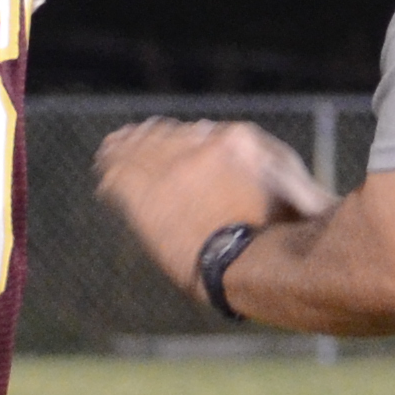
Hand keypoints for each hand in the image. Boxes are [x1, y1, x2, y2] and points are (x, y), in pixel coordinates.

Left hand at [92, 117, 331, 295]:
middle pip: (163, 137)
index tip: (164, 136)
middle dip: (146, 139)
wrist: (262, 263)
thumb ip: (259, 161)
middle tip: (125, 139)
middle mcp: (203, 146)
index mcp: (238, 140)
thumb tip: (217, 142)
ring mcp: (175, 171)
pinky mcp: (151, 199)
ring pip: (137, 153)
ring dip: (122, 152)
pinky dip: (111, 174)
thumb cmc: (288, 234)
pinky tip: (103, 173)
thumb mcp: (291, 184)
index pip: (195, 132)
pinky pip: (121, 177)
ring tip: (107, 153)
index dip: (176, 137)